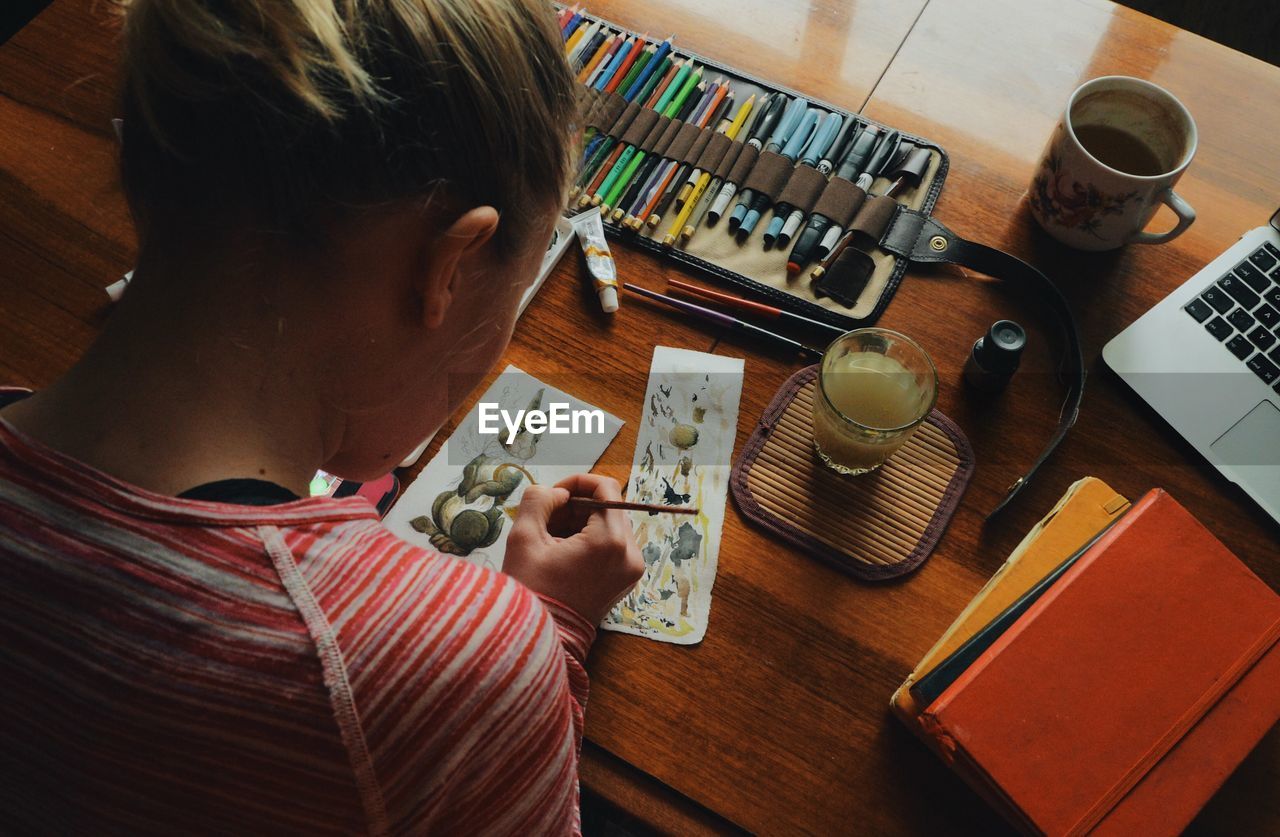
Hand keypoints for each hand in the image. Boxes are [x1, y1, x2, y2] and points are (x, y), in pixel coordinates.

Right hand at [504, 474, 643, 624]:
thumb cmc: (530, 593)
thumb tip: (557, 493)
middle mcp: (629, 555)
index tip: (554, 493)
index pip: (607, 489)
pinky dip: (589, 540)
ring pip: (610, 525)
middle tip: (546, 519)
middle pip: (609, 507)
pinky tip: (562, 553)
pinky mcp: (625, 581)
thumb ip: (539, 500)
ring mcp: (631, 570)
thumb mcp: (523, 538)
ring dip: (581, 523)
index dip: (579, 482)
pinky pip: (612, 545)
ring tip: (551, 539)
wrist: (539, 641)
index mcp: (609, 542)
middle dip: (576, 506)